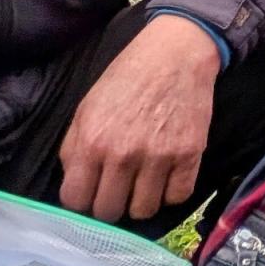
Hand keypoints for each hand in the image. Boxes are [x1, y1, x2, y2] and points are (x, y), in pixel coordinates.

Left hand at [55, 15, 220, 224]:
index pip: (75, 201)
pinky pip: (177, 197)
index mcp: (92, 142)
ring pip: (143, 211)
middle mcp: (123, 154)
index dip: (81, 200)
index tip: (91, 192)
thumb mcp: (87, 108)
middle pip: (109, 211)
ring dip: (141, 202)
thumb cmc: (126, 78)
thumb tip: (75, 186)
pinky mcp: (190, 154)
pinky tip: (166, 177)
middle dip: (110, 204)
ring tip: (143, 185)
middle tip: (118, 190)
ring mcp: (159, 156)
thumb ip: (74, 149)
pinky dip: (171, 193)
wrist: (175, 54)